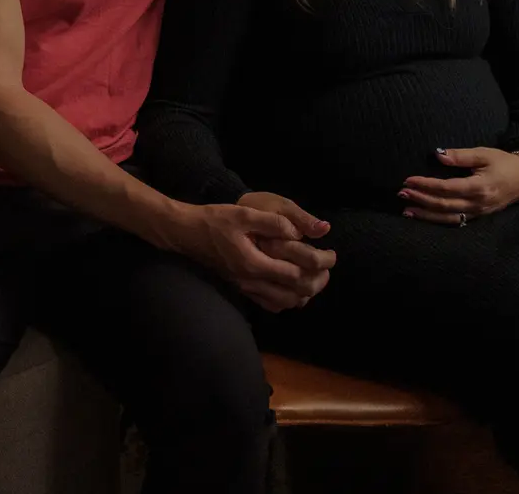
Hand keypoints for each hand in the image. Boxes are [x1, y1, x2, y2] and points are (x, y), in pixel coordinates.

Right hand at [169, 200, 317, 305]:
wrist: (186, 233)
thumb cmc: (215, 220)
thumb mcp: (244, 213)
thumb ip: (273, 222)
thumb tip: (298, 232)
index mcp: (253, 263)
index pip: (295, 273)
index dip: (318, 267)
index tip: (332, 256)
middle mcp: (250, 281)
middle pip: (293, 294)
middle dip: (316, 284)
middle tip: (328, 270)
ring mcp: (244, 287)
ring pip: (283, 303)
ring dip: (303, 294)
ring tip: (315, 278)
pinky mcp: (240, 287)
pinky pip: (268, 304)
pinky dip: (286, 300)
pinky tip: (291, 287)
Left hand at [399, 147, 518, 225]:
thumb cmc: (503, 163)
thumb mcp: (483, 154)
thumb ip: (460, 156)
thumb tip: (438, 154)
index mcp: (479, 187)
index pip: (446, 188)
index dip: (426, 185)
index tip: (408, 179)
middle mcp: (477, 203)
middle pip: (444, 205)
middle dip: (421, 200)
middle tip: (402, 194)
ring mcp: (478, 213)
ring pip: (448, 217)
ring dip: (426, 215)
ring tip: (407, 211)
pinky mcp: (478, 217)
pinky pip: (456, 221)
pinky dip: (438, 220)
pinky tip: (425, 218)